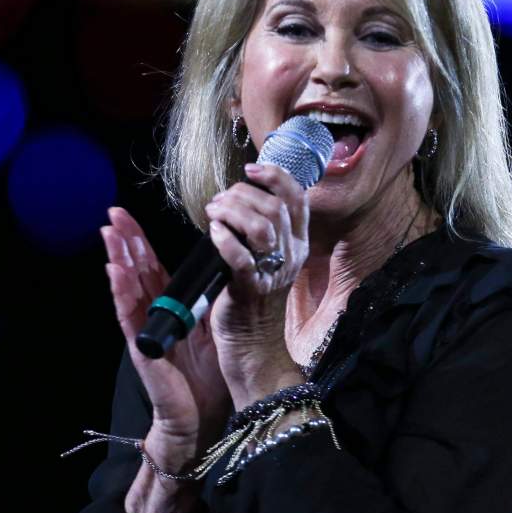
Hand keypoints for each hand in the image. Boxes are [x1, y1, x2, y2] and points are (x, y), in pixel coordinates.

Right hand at [102, 207, 229, 474]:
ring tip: (109, 233)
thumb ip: (206, 299)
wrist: (203, 417)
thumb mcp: (213, 328)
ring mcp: (145, 329)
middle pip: (135, 270)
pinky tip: (114, 272)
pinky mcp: (143, 346)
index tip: (128, 216)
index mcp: (171, 307)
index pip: (152, 267)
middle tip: (112, 213)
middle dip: (124, 241)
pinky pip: (130, 315)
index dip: (140, 242)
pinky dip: (121, 293)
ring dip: (117, 259)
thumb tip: (217, 264)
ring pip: (127, 287)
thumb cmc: (208, 376)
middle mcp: (154, 314)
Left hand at [204, 163, 309, 402]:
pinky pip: (241, 257)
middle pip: (275, 207)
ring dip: (233, 211)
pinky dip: (225, 238)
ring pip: (262, 226)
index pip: (297, 198)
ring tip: (214, 213)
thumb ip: (263, 228)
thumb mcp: (268, 257)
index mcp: (297, 243)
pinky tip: (214, 232)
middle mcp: (290, 255)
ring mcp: (272, 272)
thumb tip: (241, 195)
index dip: (275, 176)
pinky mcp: (250, 288)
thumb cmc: (253, 295)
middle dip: (242, 194)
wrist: (252, 343)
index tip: (250, 169)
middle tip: (219, 201)